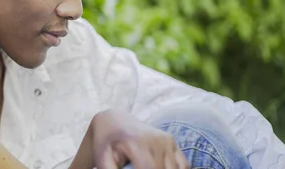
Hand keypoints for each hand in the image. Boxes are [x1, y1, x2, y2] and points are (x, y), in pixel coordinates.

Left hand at [69, 109, 188, 168]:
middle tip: (135, 168)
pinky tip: (159, 168)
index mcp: (136, 143)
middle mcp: (155, 139)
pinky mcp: (173, 142)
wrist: (113, 120)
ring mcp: (167, 140)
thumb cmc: (105, 142)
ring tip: (142, 166)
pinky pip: (182, 166)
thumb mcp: (102, 158)